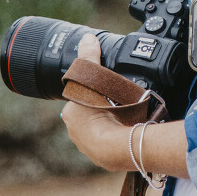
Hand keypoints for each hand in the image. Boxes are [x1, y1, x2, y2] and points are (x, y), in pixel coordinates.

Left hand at [59, 32, 131, 171]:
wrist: (113, 146)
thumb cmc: (101, 113)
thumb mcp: (95, 79)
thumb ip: (90, 58)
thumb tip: (88, 38)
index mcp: (71, 114)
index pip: (78, 100)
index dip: (89, 94)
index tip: (102, 91)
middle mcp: (75, 133)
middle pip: (87, 115)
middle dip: (99, 109)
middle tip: (116, 102)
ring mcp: (88, 147)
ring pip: (98, 131)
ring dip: (108, 124)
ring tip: (124, 116)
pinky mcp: (102, 157)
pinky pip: (108, 143)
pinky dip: (115, 136)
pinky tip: (125, 130)